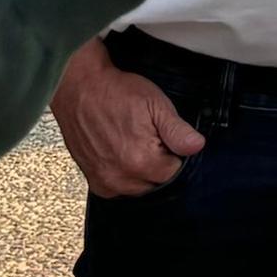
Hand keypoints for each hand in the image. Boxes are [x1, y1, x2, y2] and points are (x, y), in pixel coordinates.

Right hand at [52, 42, 205, 195]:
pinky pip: (119, 188)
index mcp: (141, 162)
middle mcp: (121, 178)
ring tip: (130, 141)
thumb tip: (197, 147)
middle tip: (144, 136)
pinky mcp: (93, 181)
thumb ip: (178, 131)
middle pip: (156, 183)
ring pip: (139, 188)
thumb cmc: (115, 92)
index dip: (172, 152)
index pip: (174, 171)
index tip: (162, 136)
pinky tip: (119, 152)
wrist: (79, 88)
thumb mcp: (155, 104)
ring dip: (140, 171)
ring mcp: (105, 182)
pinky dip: (124, 175)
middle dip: (157, 163)